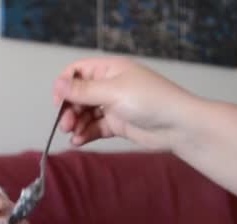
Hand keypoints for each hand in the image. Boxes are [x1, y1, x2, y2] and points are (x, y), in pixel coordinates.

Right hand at [52, 56, 200, 149]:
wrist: (178, 127)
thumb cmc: (150, 101)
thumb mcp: (112, 92)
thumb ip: (83, 90)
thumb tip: (58, 84)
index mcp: (109, 70)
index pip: (77, 71)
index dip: (64, 85)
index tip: (59, 101)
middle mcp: (109, 86)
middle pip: (78, 95)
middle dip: (69, 109)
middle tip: (65, 124)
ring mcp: (113, 106)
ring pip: (85, 113)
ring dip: (75, 124)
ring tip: (73, 135)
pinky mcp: (117, 124)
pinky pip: (94, 127)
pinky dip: (85, 134)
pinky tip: (79, 141)